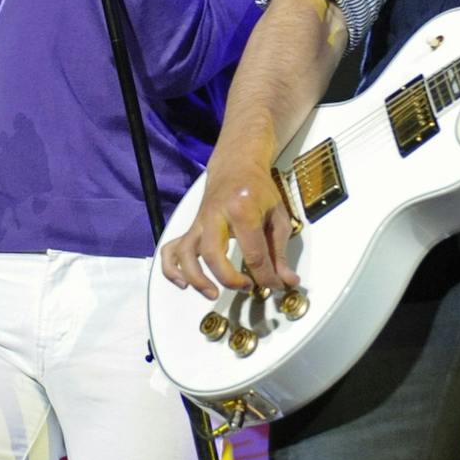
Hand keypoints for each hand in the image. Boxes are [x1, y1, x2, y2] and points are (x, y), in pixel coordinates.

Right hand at [159, 155, 297, 299]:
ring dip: (197, 278)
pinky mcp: (191, 227)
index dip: (265, 276)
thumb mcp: (277, 216)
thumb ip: (280, 251)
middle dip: (229, 279)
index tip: (275, 286)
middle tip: (246, 287)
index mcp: (242, 209)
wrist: (236, 165)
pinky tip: (183, 283)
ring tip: (212, 293)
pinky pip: (171, 249)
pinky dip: (172, 269)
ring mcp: (199, 222)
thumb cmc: (258, 189)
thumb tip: (287, 281)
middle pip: (214, 254)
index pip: (253, 252)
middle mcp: (216, 215)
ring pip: (187, 253)